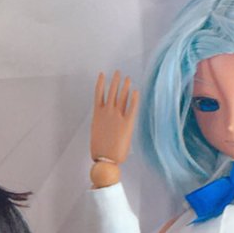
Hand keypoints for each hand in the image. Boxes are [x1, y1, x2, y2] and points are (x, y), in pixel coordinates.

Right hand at [91, 71, 138, 185]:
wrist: (106, 159)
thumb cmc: (100, 150)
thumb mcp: (98, 133)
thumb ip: (103, 124)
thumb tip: (108, 123)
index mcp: (97, 114)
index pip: (99, 93)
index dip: (101, 83)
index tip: (102, 74)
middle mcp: (107, 112)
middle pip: (112, 92)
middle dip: (115, 81)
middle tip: (118, 72)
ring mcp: (117, 117)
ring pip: (121, 97)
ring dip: (124, 86)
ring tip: (127, 78)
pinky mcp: (127, 123)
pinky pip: (132, 107)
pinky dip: (134, 98)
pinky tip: (136, 91)